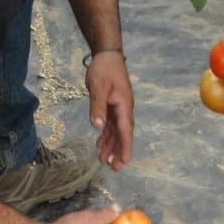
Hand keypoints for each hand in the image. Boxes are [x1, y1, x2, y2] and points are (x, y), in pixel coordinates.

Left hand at [85, 51, 132, 170]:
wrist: (107, 55)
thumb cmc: (104, 69)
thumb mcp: (98, 88)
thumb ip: (98, 107)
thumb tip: (97, 127)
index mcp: (124, 106)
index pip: (125, 131)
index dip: (125, 147)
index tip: (124, 162)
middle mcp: (124, 109)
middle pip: (123, 134)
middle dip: (119, 151)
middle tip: (113, 168)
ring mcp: (119, 108)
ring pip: (116, 131)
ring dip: (111, 145)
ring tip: (103, 160)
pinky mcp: (112, 105)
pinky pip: (110, 124)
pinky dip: (106, 134)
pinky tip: (99, 144)